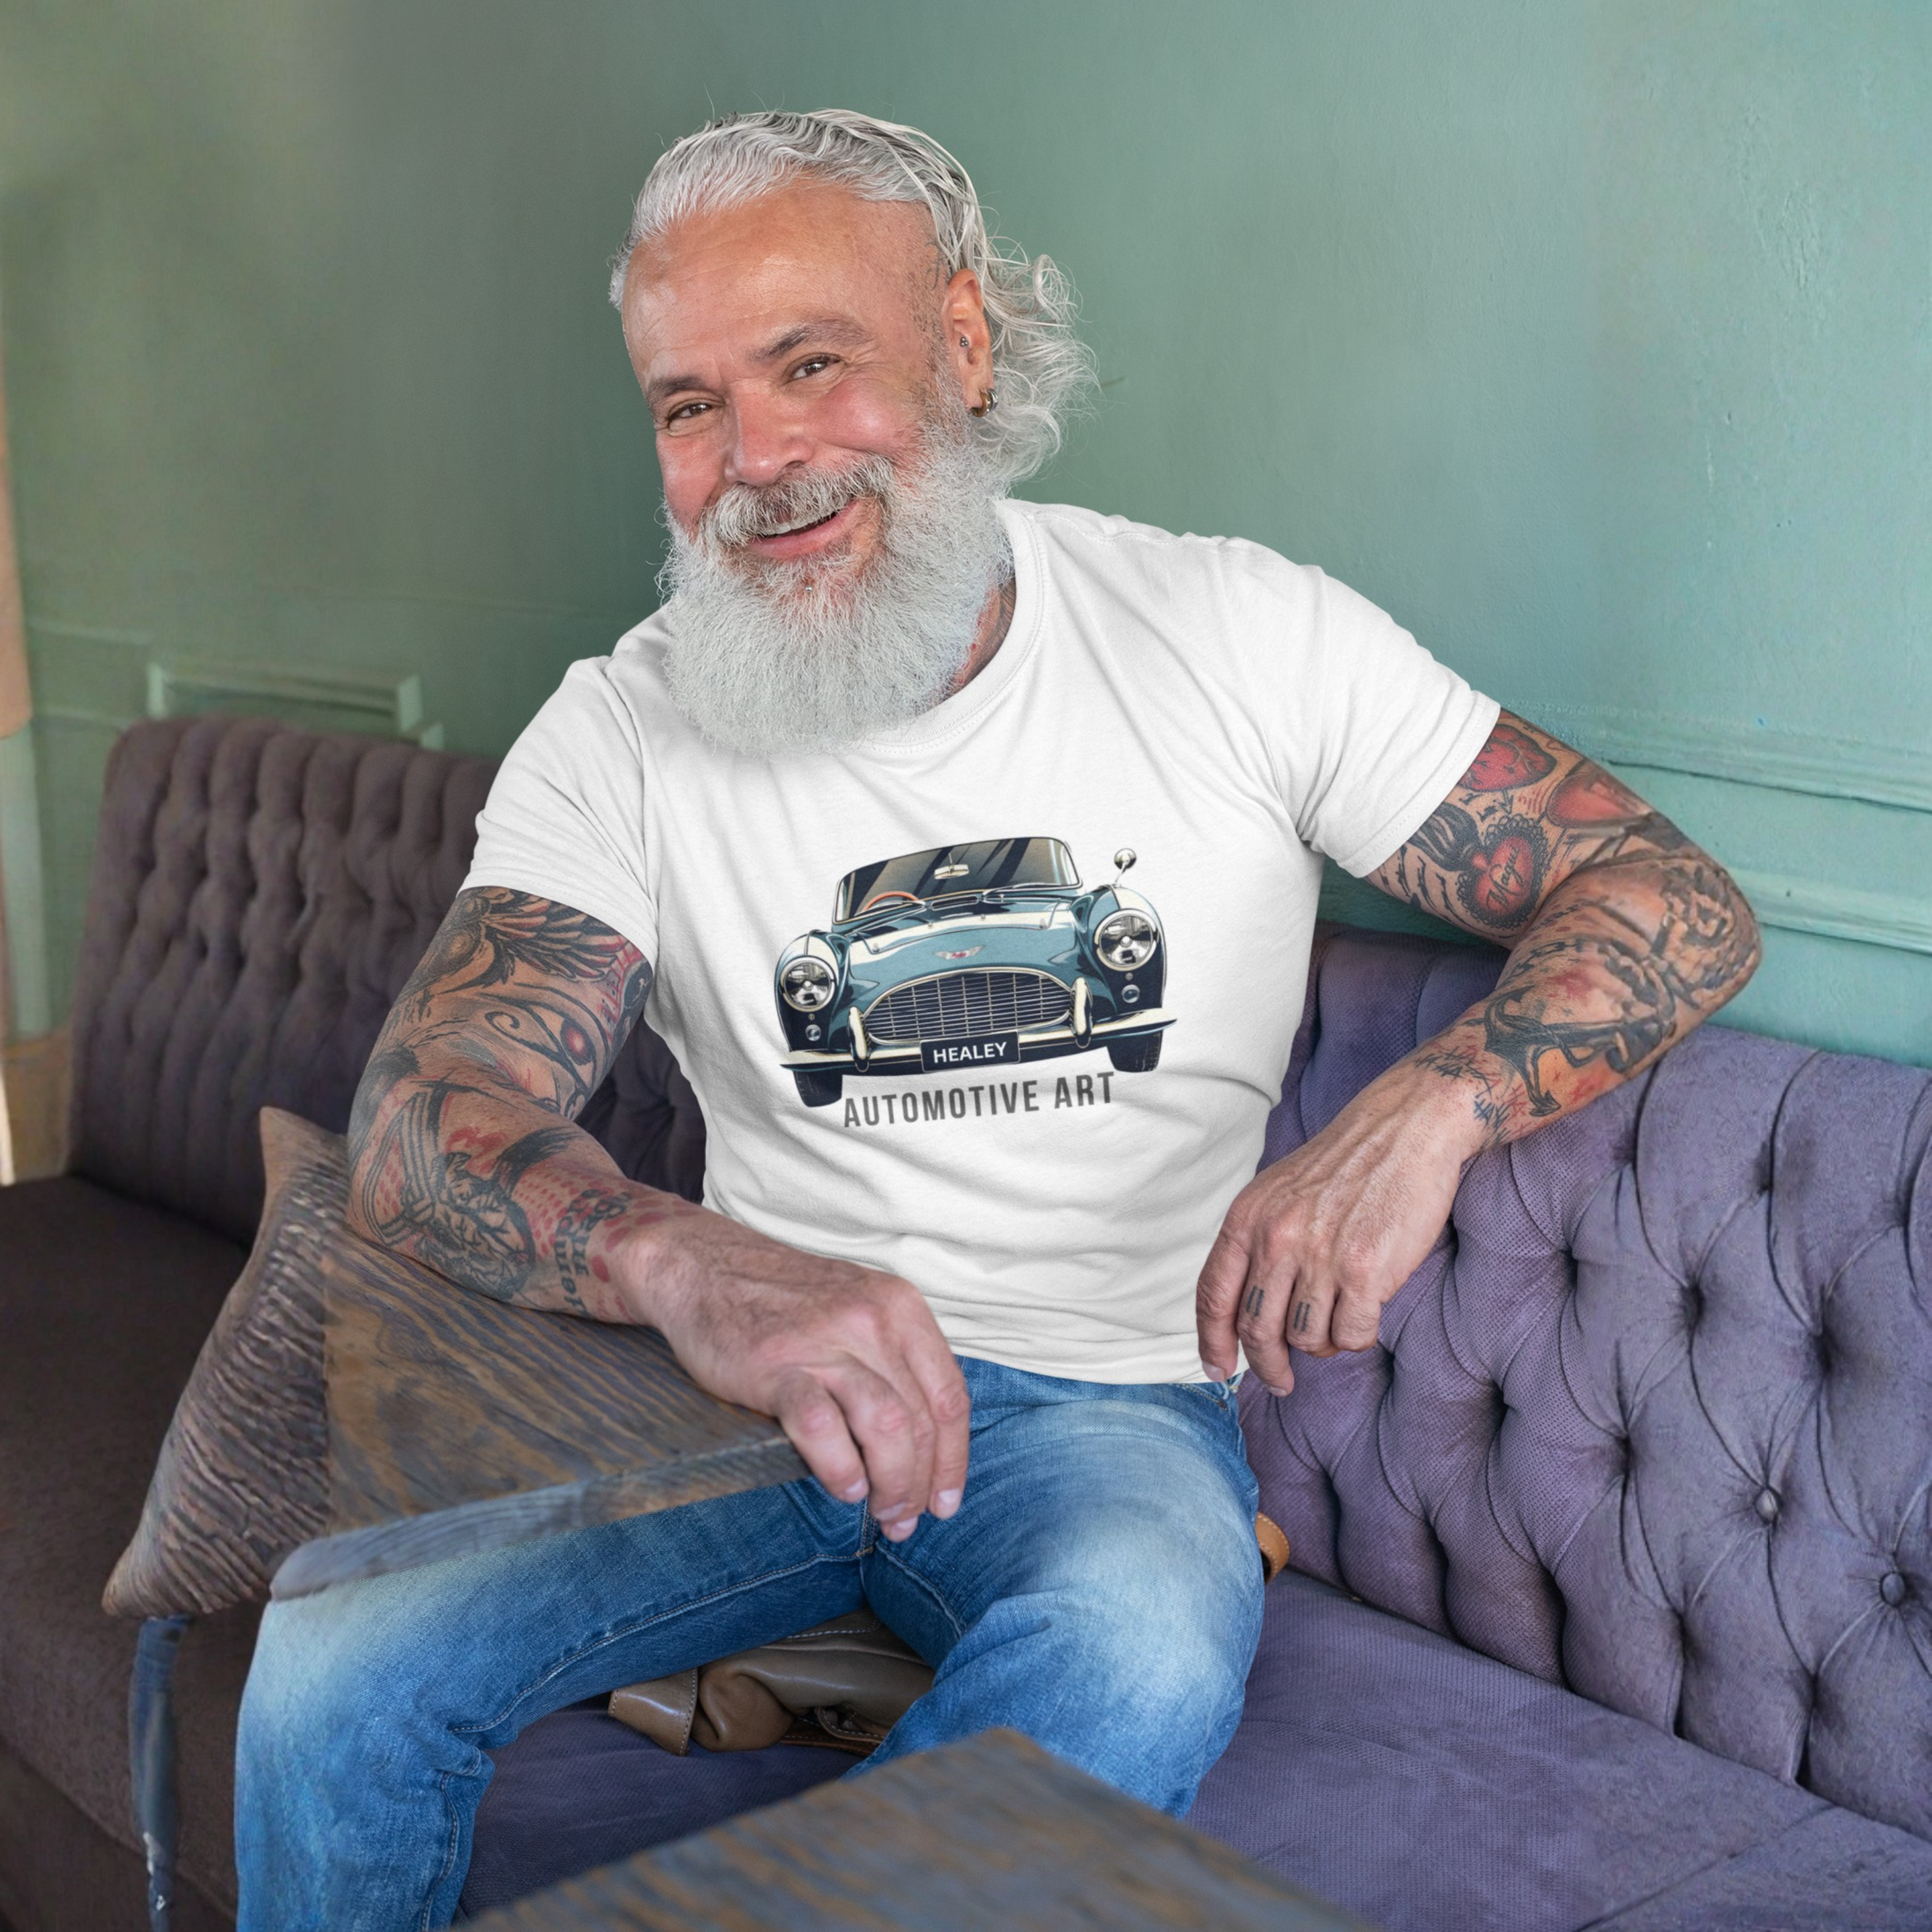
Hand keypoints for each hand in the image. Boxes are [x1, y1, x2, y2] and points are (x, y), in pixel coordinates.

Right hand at [615, 1209, 969, 1540]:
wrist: (706, 1266)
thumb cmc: (785, 1299)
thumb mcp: (858, 1308)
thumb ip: (893, 1360)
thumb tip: (923, 1443)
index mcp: (900, 1307)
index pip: (949, 1396)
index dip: (954, 1459)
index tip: (945, 1502)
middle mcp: (872, 1320)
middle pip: (922, 1420)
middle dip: (921, 1484)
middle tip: (904, 1520)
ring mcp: (824, 1342)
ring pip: (887, 1425)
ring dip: (892, 1483)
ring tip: (881, 1512)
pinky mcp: (776, 1366)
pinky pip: (823, 1427)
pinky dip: (841, 1468)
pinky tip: (844, 1488)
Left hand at [1197, 1062, 1480, 1393]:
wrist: (1406, 1129)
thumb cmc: (1346, 1164)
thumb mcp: (1280, 1193)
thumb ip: (1258, 1244)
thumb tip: (1245, 1312)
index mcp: (1248, 1218)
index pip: (1213, 1295)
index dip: (1210, 1341)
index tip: (1216, 1368)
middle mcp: (1277, 1239)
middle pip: (1256, 1331)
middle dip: (1267, 1365)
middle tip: (1281, 1380)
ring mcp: (1320, 1256)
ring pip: (1306, 1339)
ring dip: (1322, 1341)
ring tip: (1340, 1315)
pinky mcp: (1365, 1271)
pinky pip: (1351, 1335)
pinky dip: (1358, 1335)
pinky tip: (1367, 1310)